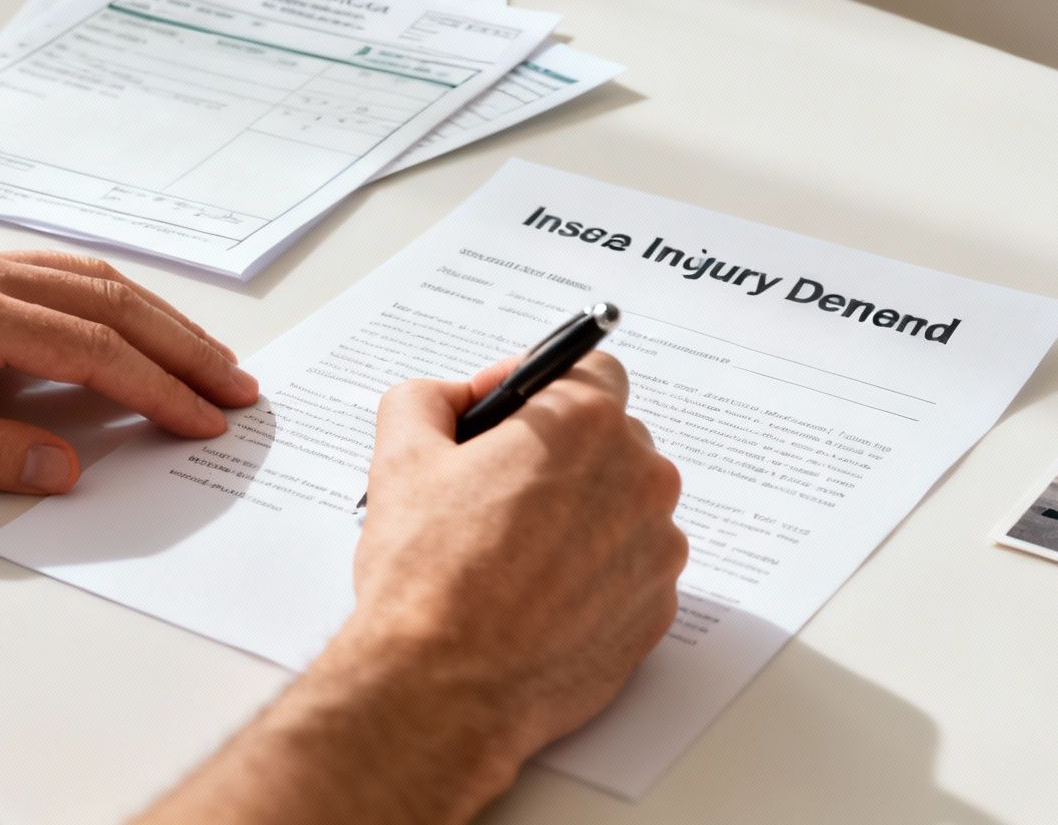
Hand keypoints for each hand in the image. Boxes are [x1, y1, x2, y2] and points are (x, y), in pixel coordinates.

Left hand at [0, 245, 255, 492]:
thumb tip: (64, 464)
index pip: (91, 351)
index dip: (157, 389)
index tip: (203, 419)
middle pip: (112, 304)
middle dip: (184, 348)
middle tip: (237, 388)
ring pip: (93, 278)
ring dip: (158, 319)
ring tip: (205, 358)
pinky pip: (61, 270)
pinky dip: (115, 298)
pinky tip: (133, 320)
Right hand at [139, 352, 685, 824]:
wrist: (446, 689)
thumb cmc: (428, 578)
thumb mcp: (400, 455)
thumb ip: (429, 398)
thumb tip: (457, 397)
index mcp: (584, 424)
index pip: (591, 369)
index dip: (543, 387)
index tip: (509, 417)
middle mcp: (639, 478)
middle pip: (610, 440)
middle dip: (561, 456)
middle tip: (498, 492)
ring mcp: (656, 548)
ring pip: (623, 508)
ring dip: (581, 517)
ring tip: (514, 555)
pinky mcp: (657, 609)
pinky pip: (630, 570)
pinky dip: (594, 574)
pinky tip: (538, 597)